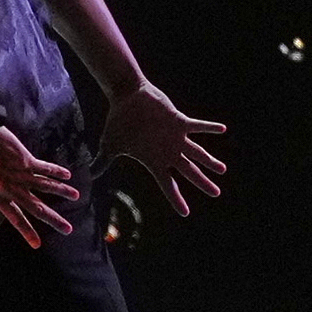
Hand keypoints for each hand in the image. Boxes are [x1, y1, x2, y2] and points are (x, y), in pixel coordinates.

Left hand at [0, 125, 80, 246]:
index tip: (37, 244)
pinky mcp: (25, 159)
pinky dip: (57, 171)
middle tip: (68, 229)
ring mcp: (20, 174)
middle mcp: (11, 188)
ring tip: (76, 197)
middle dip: (53, 219)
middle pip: (36, 207)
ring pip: (46, 186)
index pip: (14, 217)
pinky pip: (45, 167)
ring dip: (62, 191)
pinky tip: (67, 175)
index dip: (26, 231)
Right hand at [97, 80, 225, 215]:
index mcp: (155, 160)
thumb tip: (89, 175)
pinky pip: (196, 126)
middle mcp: (168, 151)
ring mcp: (175, 137)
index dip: (176, 199)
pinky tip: (221, 129)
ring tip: (222, 170)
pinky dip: (208, 127)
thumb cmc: (118, 122)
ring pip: (197, 153)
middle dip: (203, 182)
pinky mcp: (178, 121)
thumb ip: (102, 161)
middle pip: (189, 171)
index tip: (185, 213)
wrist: (125, 97)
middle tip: (216, 193)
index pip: (167, 184)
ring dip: (210, 161)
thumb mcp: (110, 145)